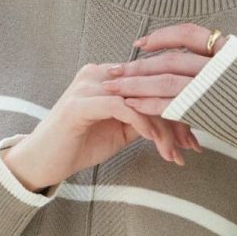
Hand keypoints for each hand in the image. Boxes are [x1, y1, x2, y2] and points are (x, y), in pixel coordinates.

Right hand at [1, 53, 205, 190]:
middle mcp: (100, 73)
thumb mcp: (119, 131)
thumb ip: (143, 119)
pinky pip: (124, 109)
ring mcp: (88, 86)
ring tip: (175, 152)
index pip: (152, 84)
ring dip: (163, 127)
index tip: (194, 136)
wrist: (42, 162)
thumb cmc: (79, 146)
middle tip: (193, 145)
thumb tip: (177, 122)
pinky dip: (144, 126)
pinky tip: (156, 143)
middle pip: (151, 88)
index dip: (178, 107)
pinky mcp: (81, 103)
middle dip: (177, 119)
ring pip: (141, 99)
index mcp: (108, 75)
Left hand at [98, 22, 229, 120]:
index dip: (161, 36)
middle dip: (137, 65)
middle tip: (113, 70)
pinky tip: (131, 107)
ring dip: (134, 84)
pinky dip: (148, 104)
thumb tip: (199, 60)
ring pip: (164, 80)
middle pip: (169, 59)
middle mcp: (219, 63)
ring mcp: (212, 85)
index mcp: (229, 49)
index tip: (140, 44)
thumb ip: (221, 65)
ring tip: (113, 88)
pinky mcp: (206, 108)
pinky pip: (168, 103)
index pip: (188, 33)